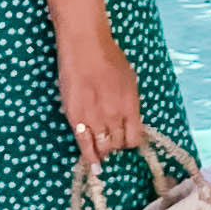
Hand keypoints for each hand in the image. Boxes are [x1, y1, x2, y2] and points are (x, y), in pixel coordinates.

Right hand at [59, 26, 145, 164]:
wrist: (84, 45)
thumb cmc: (109, 56)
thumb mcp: (129, 79)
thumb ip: (130, 103)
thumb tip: (129, 120)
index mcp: (130, 105)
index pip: (135, 138)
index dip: (131, 142)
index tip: (127, 141)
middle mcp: (114, 115)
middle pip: (117, 144)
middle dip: (116, 145)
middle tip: (111, 142)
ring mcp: (94, 118)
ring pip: (102, 146)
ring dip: (103, 151)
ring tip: (102, 152)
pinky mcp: (76, 118)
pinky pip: (84, 144)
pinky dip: (89, 156)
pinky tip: (92, 164)